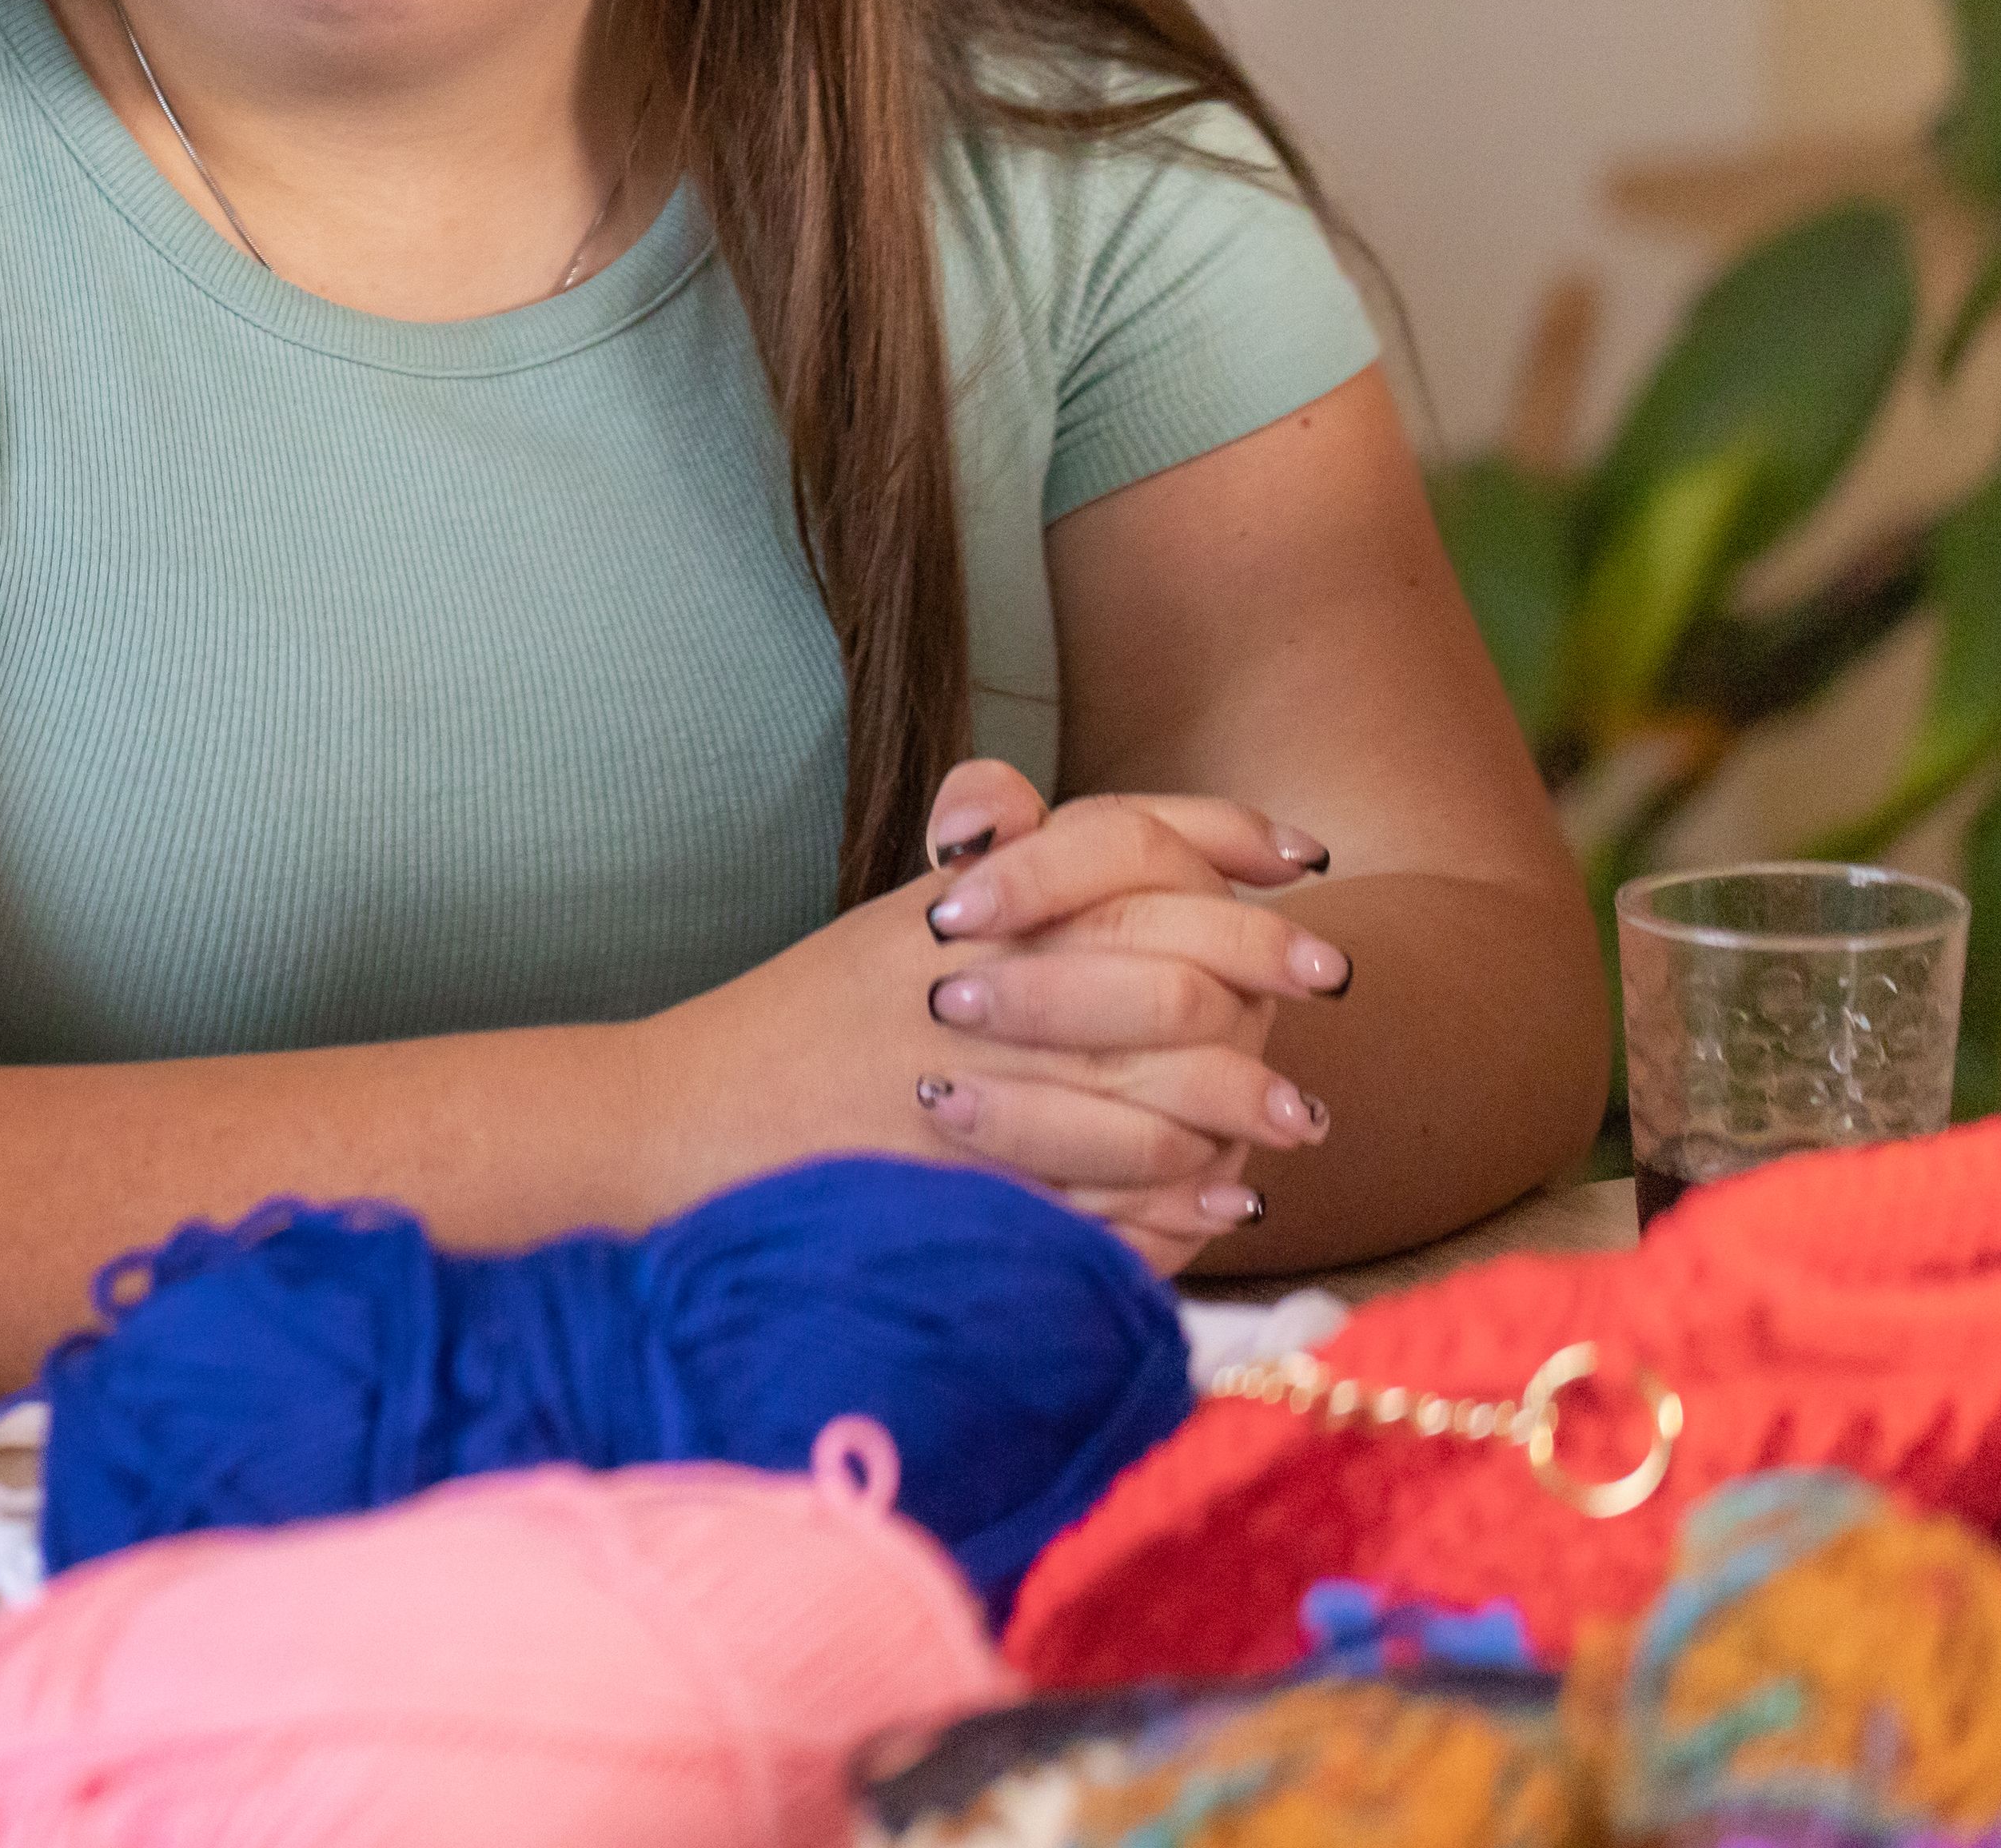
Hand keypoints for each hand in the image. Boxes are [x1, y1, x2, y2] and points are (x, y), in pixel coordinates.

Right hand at [636, 762, 1340, 1268]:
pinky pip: (1102, 1194)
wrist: (671, 1127)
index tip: (1300, 857)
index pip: (1114, 838)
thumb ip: (972, 855)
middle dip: (1259, 969)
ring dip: (1237, 1099)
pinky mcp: (961, 1189)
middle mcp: (964, 983)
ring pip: (1148, 1084)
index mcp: (953, 908)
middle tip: (1329, 981)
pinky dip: (1176, 1198)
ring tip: (1295, 1119)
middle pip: (1158, 956)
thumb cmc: (795, 1028)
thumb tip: (1030, 801)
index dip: (1221, 836)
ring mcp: (964, 1090)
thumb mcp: (881, 925)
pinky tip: (1223, 1197)